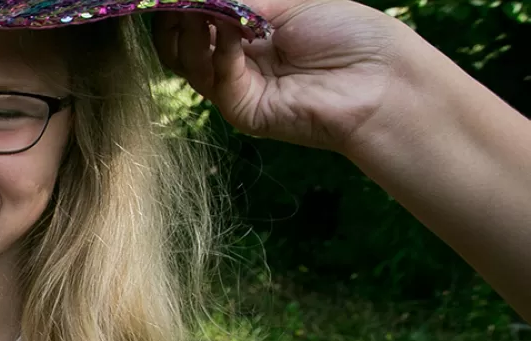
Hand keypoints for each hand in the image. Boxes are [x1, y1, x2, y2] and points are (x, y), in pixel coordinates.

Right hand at [155, 0, 416, 152]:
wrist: (383, 79)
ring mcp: (239, 88)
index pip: (197, 23)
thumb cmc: (350, 35)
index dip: (182, 5)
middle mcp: (238, 63)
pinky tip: (234, 30)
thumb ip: (240, 1)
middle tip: (177, 0)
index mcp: (250, 35)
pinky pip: (216, 78)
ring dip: (191, 31)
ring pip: (188, 63)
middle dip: (176, 19)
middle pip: (181, 46)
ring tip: (201, 8)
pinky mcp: (244, 111)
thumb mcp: (290, 4)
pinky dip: (218, 50)